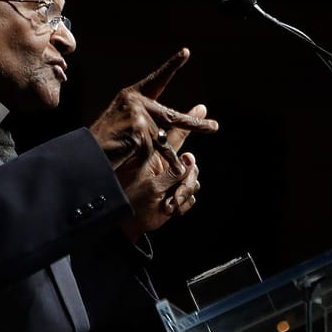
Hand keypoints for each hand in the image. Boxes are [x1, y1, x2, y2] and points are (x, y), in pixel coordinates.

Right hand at [89, 47, 218, 173]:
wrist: (85, 155)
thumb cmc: (106, 143)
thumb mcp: (126, 126)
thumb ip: (146, 121)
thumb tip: (174, 124)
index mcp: (131, 96)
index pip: (156, 80)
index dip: (172, 66)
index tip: (186, 52)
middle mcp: (135, 101)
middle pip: (172, 115)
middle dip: (194, 124)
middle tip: (215, 127)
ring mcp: (137, 115)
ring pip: (164, 137)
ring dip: (174, 155)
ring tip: (183, 167)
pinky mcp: (138, 130)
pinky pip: (152, 149)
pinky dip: (146, 159)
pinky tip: (133, 161)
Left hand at [116, 104, 207, 242]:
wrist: (130, 224)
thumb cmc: (132, 202)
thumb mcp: (151, 187)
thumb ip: (172, 174)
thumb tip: (189, 162)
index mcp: (157, 157)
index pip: (175, 135)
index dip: (189, 121)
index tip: (201, 107)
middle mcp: (167, 166)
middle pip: (190, 163)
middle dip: (187, 179)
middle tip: (177, 192)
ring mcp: (172, 180)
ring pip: (193, 180)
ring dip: (184, 193)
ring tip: (170, 204)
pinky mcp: (176, 194)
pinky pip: (191, 195)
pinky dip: (184, 204)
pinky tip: (171, 210)